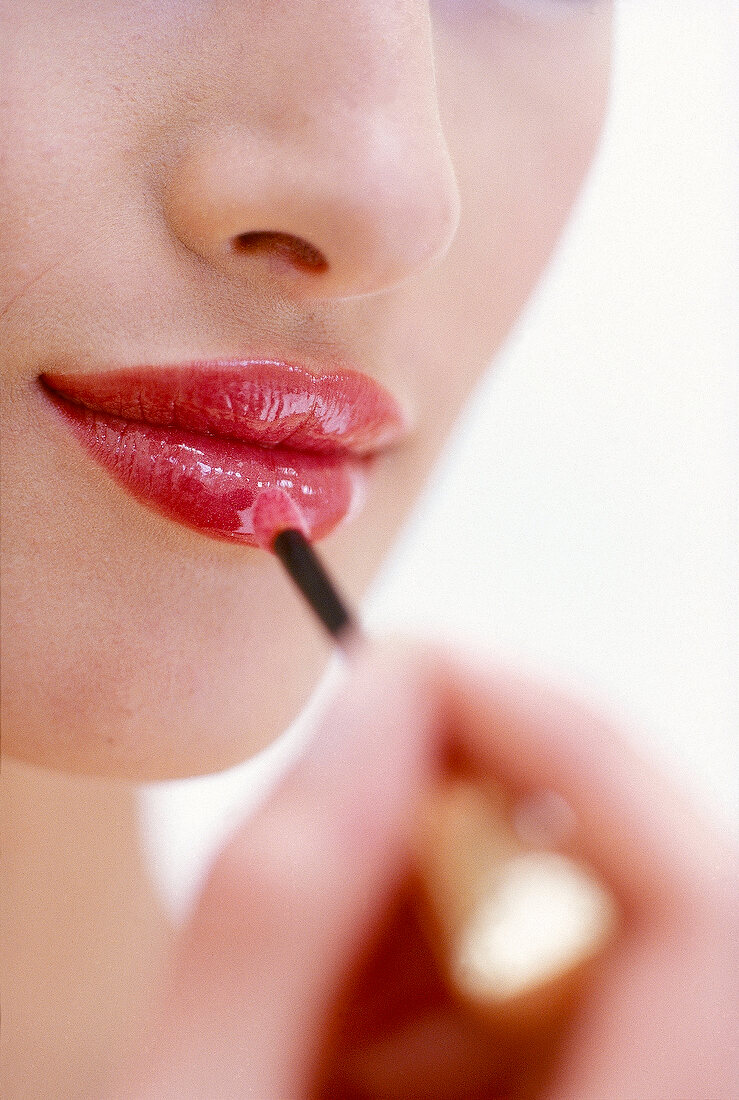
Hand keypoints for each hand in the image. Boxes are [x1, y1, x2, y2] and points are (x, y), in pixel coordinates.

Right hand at [118, 643, 737, 1098]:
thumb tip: (376, 697)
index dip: (579, 747)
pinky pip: (553, 990)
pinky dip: (439, 969)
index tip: (425, 666)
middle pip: (653, 905)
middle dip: (481, 822)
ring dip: (443, 908)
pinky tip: (347, 1034)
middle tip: (338, 823)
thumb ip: (282, 906)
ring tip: (317, 998)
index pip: (708, 914)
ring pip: (594, 938)